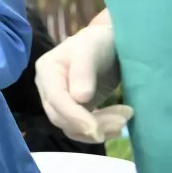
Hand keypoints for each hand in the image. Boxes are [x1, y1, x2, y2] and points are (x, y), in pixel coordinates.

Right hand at [35, 23, 131, 142]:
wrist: (109, 44)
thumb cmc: (99, 41)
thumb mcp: (90, 48)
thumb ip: (83, 70)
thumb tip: (79, 98)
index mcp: (47, 71)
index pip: (56, 100)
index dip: (74, 116)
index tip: (97, 129)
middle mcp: (48, 89)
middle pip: (60, 117)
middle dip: (91, 125)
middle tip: (123, 120)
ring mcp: (61, 101)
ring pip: (71, 128)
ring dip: (98, 130)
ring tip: (124, 119)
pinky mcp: (75, 110)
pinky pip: (81, 130)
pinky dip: (100, 131)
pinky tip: (118, 123)